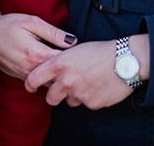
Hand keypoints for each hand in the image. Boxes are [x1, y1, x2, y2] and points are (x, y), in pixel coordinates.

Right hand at [0, 4, 76, 79]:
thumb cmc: (9, 24)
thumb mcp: (32, 22)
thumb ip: (53, 33)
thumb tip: (73, 41)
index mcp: (37, 54)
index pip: (64, 63)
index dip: (75, 59)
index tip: (82, 54)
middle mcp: (32, 69)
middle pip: (58, 77)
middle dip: (68, 71)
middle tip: (78, 63)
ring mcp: (25, 76)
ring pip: (49, 84)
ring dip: (58, 77)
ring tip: (65, 67)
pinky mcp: (20, 78)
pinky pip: (39, 84)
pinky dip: (47, 79)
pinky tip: (51, 70)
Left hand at [25, 36, 147, 109]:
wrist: (123, 60)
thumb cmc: (99, 51)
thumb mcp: (74, 50)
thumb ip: (60, 62)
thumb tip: (51, 71)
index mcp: (59, 64)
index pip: (35, 78)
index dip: (30, 83)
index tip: (29, 85)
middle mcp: (66, 81)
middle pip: (50, 97)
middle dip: (53, 95)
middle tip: (58, 90)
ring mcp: (79, 94)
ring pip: (69, 101)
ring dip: (73, 95)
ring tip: (85, 81)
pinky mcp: (92, 104)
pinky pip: (85, 104)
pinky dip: (88, 97)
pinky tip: (97, 86)